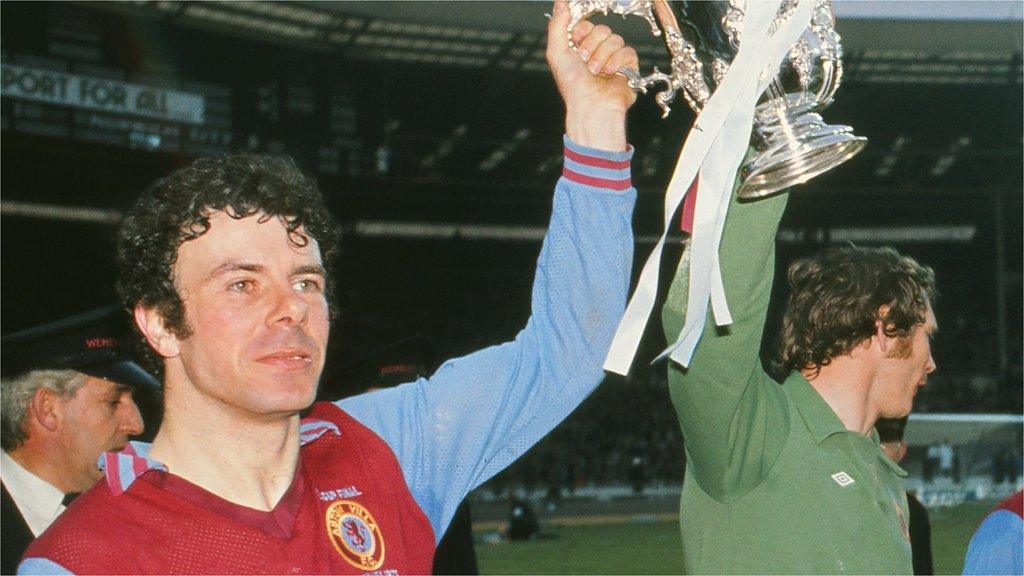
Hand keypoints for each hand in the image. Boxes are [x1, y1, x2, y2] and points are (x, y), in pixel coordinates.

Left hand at [546, 0, 637, 150]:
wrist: (591, 105)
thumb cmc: (572, 85)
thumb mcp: (556, 53)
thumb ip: (557, 26)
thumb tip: (560, 3)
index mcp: (580, 47)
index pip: (586, 24)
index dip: (581, 29)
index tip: (575, 40)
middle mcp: (597, 51)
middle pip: (602, 29)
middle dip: (591, 45)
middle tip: (584, 61)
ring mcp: (613, 58)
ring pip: (615, 39)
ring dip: (602, 56)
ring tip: (596, 72)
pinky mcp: (628, 66)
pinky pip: (628, 51)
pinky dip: (617, 62)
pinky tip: (610, 74)